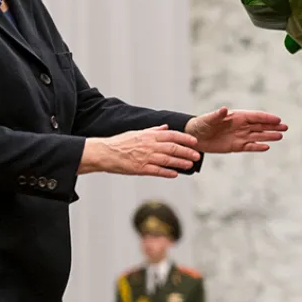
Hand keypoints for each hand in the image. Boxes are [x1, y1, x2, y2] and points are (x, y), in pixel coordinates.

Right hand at [80, 126, 200, 177]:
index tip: (195, 142)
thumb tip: (166, 127)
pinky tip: (175, 174)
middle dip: (187, 152)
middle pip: (173, 148)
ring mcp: (145, 157)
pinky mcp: (140, 168)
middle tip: (197, 155)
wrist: (105, 152)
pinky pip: (157, 171)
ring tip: (190, 165)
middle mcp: (149, 145)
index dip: (185, 138)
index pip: (172, 135)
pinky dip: (167, 172)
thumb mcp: (137, 133)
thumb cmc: (120, 143)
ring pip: (167, 160)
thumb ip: (153, 131)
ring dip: (180, 162)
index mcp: (149, 136)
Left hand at [184, 107, 287, 152]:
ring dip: (269, 136)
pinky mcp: (235, 146)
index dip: (267, 118)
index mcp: (236, 117)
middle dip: (273, 126)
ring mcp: (239, 136)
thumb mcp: (208, 119)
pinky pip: (249, 146)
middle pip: (260, 126)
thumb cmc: (201, 124)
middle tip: (285, 127)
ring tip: (281, 136)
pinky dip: (257, 147)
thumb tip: (225, 109)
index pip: (255, 116)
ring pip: (257, 136)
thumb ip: (217, 115)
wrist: (194, 137)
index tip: (278, 119)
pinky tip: (267, 147)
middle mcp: (240, 126)